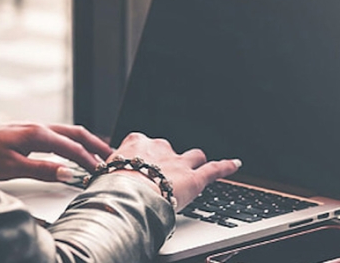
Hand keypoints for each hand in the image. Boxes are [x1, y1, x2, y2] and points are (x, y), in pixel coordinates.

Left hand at [0, 123, 112, 181]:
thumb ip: (42, 169)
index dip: (89, 160)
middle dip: (95, 144)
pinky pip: (57, 134)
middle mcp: (37, 127)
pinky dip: (71, 141)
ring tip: (98, 153)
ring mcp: (32, 128)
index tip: (102, 171)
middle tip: (112, 156)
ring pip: (67, 131)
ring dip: (84, 141)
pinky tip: (73, 150)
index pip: (72, 147)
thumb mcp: (12, 167)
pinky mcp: (26, 132)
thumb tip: (69, 173)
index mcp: (37, 133)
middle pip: (75, 133)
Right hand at [110, 132, 240, 211]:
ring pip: (193, 156)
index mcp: (136, 143)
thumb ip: (111, 174)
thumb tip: (104, 182)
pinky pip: (214, 169)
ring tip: (198, 167)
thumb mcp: (105, 174)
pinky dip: (226, 166)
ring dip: (195, 162)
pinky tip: (235, 164)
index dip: (145, 157)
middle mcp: (159, 147)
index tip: (142, 164)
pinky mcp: (195, 178)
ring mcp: (178, 162)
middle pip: (168, 150)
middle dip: (169, 161)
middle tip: (163, 176)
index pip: (143, 144)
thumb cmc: (112, 186)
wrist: (127, 195)